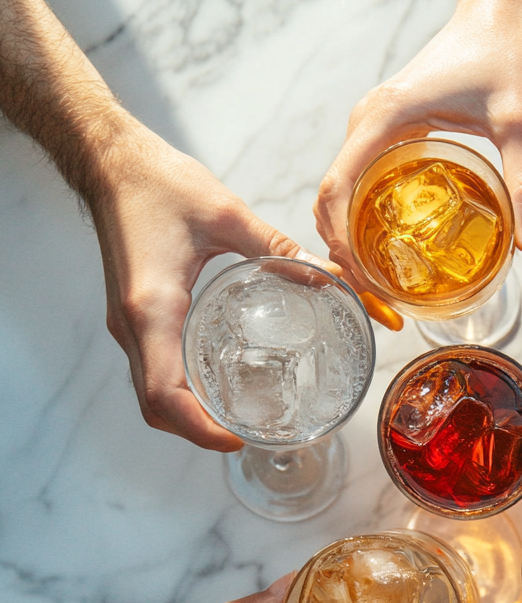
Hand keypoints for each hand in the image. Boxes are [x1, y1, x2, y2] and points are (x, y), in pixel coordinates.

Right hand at [89, 122, 328, 450]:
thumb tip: (329, 276)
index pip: (164, 394)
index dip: (198, 428)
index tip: (236, 439)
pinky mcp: (132, 316)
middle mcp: (132, 325)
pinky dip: (180, 390)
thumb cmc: (158, 184)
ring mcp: (127, 324)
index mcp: (151, 307)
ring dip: (187, 416)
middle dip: (198, 432)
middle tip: (247, 436)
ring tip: (236, 419)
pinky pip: (152, 369)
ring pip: (150, 392)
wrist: (111, 163)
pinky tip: (217, 383)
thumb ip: (278, 248)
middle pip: (156, 407)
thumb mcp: (226, 214)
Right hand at [314, 6, 521, 275]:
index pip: (337, 189)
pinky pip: (357, 178)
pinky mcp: (384, 126)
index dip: (340, 242)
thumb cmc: (509, 55)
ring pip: (339, 189)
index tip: (365, 281)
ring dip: (348, 236)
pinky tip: (390, 246)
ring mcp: (371, 123)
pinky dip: (361, 215)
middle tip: (376, 297)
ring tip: (381, 282)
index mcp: (385, 118)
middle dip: (342, 251)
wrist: (501, 10)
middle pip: (329, 197)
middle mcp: (367, 120)